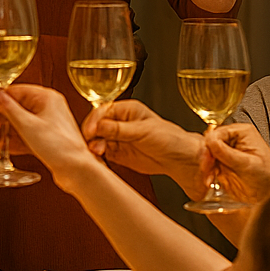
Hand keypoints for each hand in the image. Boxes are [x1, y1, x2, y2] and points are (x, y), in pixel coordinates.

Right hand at [0, 85, 94, 185]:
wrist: (76, 169)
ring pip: (21, 122)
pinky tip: (6, 148)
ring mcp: (49, 123)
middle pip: (17, 107)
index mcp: (46, 98)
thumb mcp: (27, 125)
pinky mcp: (48, 137)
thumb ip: (9, 109)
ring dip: (6, 131)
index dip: (0, 100)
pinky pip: (27, 134)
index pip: (16, 91)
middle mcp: (48, 107)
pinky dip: (16, 140)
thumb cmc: (59, 147)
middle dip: (1, 119)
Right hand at [81, 100, 201, 178]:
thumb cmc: (169, 138)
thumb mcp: (144, 131)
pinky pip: (101, 154)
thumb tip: (98, 126)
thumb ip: (119, 129)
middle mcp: (119, 123)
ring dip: (94, 147)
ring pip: (96, 141)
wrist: (180, 160)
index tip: (90, 131)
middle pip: (96, 126)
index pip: (103, 111)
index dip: (94, 121)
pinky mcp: (117, 154)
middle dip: (92, 135)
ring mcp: (117, 139)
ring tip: (99, 153)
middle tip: (94, 145)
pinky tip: (99, 160)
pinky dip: (98, 157)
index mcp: (126, 110)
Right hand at [199, 123, 269, 203]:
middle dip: (206, 157)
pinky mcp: (223, 166)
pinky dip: (207, 174)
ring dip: (205, 167)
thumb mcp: (247, 163)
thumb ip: (227, 152)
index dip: (210, 145)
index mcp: (242, 133)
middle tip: (207, 168)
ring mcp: (227, 153)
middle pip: (209, 144)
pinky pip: (209, 167)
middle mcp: (233, 141)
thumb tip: (210, 140)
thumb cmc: (268, 176)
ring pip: (207, 156)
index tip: (208, 158)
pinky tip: (209, 180)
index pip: (217, 133)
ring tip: (208, 178)